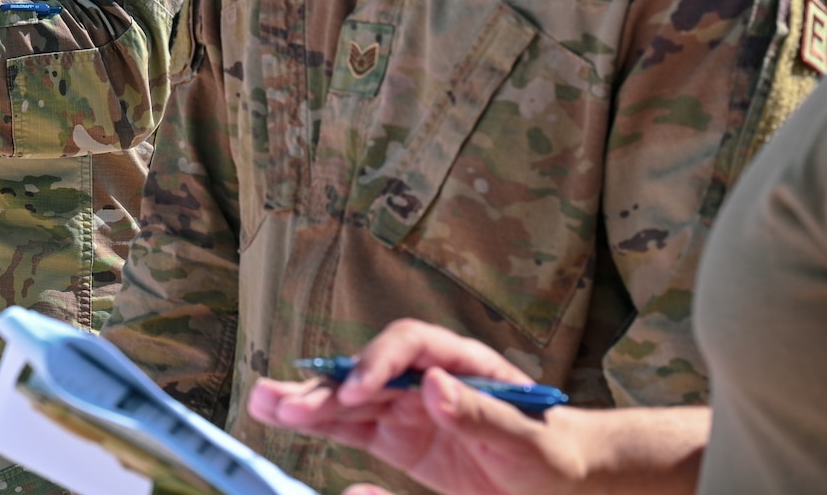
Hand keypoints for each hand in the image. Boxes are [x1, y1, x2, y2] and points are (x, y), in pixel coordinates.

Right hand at [246, 320, 588, 494]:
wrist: (563, 481)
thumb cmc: (554, 455)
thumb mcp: (528, 441)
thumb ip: (483, 414)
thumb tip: (434, 382)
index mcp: (464, 365)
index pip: (411, 346)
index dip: (379, 363)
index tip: (357, 391)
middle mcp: (429, 377)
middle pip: (369, 369)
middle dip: (327, 383)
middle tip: (283, 401)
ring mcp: (411, 407)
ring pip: (351, 396)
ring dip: (310, 400)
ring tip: (263, 401)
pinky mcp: (399, 437)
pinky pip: (353, 427)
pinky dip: (320, 424)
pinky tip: (282, 418)